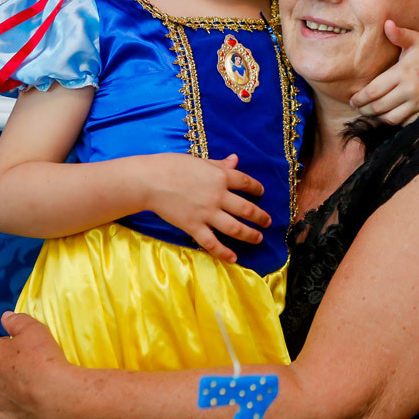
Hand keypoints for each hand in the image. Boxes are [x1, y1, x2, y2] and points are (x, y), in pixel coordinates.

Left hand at [0, 312, 68, 418]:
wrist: (57, 397)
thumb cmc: (47, 361)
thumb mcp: (35, 330)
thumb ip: (17, 321)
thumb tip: (5, 316)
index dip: (12, 350)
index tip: (27, 355)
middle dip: (5, 375)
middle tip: (28, 376)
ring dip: (2, 398)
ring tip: (24, 398)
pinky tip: (14, 418)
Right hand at [144, 153, 271, 263]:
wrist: (150, 181)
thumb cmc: (171, 166)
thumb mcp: (199, 161)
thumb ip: (219, 164)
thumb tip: (235, 159)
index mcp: (220, 176)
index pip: (245, 182)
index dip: (256, 188)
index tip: (261, 192)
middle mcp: (218, 196)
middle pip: (246, 208)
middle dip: (260, 216)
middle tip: (267, 221)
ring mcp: (207, 213)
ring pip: (235, 228)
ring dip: (249, 234)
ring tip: (258, 238)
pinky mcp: (194, 227)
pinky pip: (212, 243)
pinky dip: (224, 252)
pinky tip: (234, 258)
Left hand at [350, 21, 418, 124]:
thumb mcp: (415, 40)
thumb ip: (399, 34)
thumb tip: (386, 24)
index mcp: (403, 72)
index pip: (374, 90)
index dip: (360, 98)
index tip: (352, 100)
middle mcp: (409, 89)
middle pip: (379, 106)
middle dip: (364, 109)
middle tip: (357, 108)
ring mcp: (418, 102)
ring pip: (391, 118)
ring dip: (377, 118)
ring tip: (369, 113)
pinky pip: (405, 123)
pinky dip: (393, 122)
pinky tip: (386, 117)